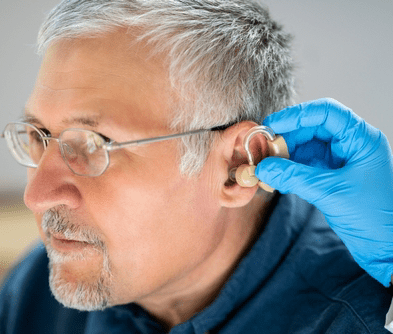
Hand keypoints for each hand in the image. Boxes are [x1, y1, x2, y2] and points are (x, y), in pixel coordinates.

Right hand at [255, 98, 392, 285]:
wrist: (386, 248)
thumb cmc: (374, 218)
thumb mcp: (329, 192)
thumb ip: (293, 177)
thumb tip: (264, 167)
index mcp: (361, 139)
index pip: (326, 113)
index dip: (297, 115)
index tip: (272, 124)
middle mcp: (351, 145)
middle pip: (312, 128)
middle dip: (286, 137)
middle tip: (263, 148)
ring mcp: (341, 160)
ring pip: (307, 146)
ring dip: (285, 154)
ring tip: (267, 164)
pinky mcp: (332, 176)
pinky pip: (305, 164)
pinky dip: (289, 169)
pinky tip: (276, 176)